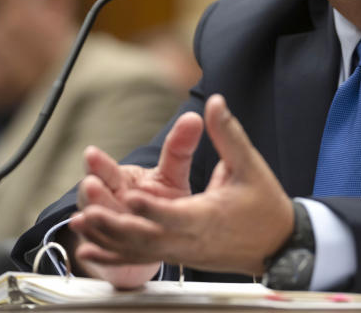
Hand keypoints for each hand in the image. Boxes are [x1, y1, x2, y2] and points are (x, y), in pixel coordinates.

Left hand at [71, 94, 293, 276]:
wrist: (279, 244)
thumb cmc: (265, 205)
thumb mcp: (249, 165)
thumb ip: (228, 134)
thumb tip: (215, 102)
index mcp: (207, 216)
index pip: (172, 214)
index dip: (149, 207)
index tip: (128, 195)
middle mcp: (190, 238)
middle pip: (146, 236)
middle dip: (115, 224)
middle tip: (89, 210)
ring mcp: (183, 252)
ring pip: (139, 249)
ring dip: (108, 238)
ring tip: (81, 223)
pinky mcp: (179, 256)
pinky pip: (141, 258)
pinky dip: (114, 255)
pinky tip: (90, 251)